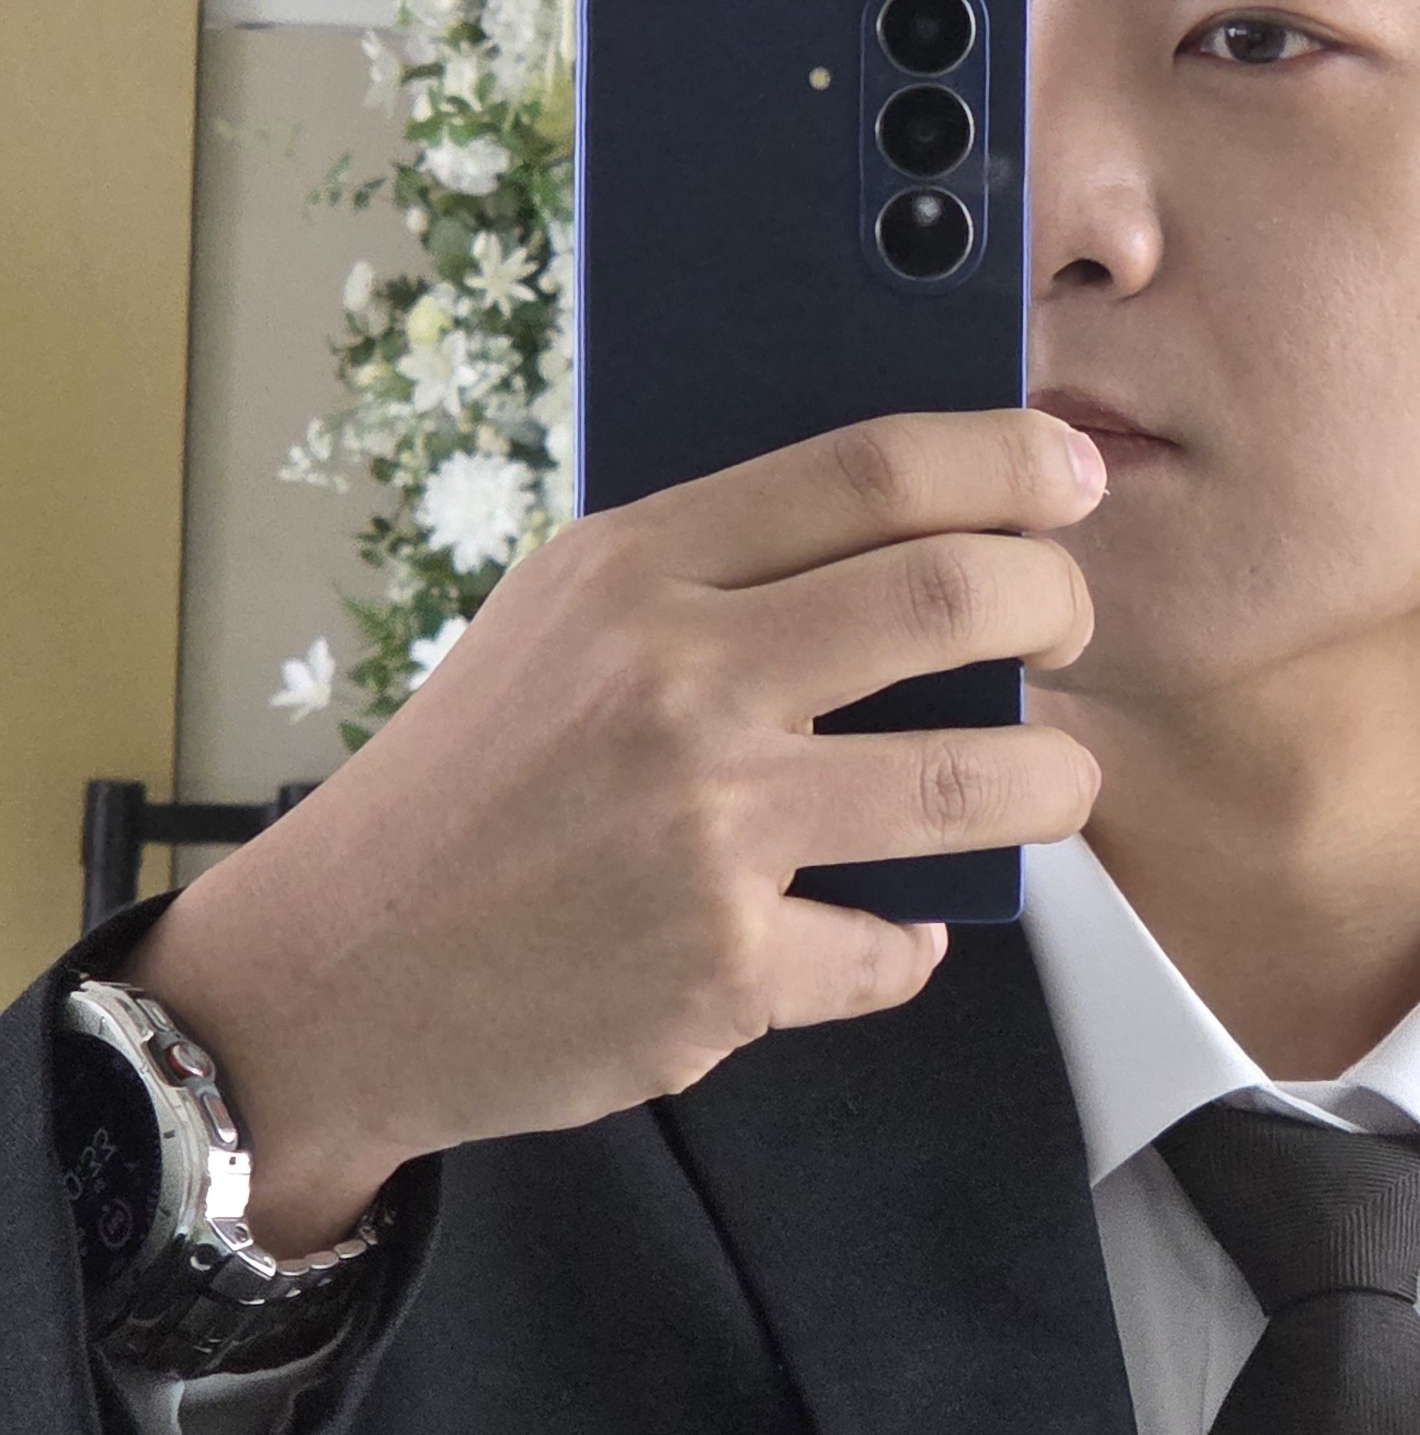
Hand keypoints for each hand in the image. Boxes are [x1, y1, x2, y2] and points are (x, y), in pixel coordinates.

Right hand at [133, 412, 1105, 1258]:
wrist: (337, 974)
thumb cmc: (473, 787)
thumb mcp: (560, 623)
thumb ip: (714, 571)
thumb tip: (916, 530)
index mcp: (635, 571)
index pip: (871, 467)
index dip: (1009, 461)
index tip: (1068, 478)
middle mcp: (676, 683)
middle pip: (956, 596)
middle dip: (1058, 605)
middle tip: (1066, 628)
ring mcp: (708, 829)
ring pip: (978, 782)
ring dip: (1054, 783)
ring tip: (1050, 783)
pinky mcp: (726, 969)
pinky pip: (897, 946)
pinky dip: (906, 941)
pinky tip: (877, 925)